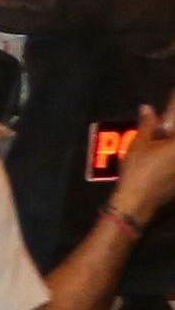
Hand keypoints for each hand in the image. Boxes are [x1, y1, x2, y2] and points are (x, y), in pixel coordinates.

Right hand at [115, 104, 174, 222]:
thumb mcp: (139, 144)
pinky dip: (171, 163)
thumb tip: (148, 108)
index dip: (171, 120)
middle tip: (162, 137)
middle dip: (170, 138)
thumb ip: (148, 124)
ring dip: (169, 149)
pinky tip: (165, 163)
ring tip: (162, 148)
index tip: (164, 132)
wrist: (139, 202)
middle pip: (174, 142)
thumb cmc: (138, 170)